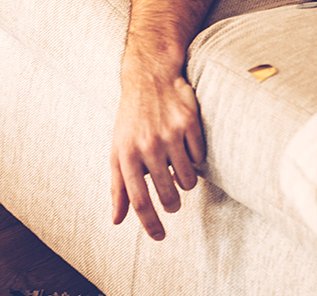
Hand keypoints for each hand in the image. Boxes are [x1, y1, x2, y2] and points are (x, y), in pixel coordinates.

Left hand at [109, 65, 205, 240]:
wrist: (149, 77)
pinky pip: (200, 157)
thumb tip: (116, 220)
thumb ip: (118, 187)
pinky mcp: (190, 124)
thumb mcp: (118, 150)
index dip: (149, 224)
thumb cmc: (131, 120)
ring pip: (188, 180)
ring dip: (185, 180)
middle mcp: (147, 146)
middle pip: (168, 195)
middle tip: (172, 201)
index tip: (159, 238)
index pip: (138, 200)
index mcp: (126, 154)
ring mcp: (170, 134)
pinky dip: (195, 157)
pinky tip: (185, 142)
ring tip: (177, 165)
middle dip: (172, 204)